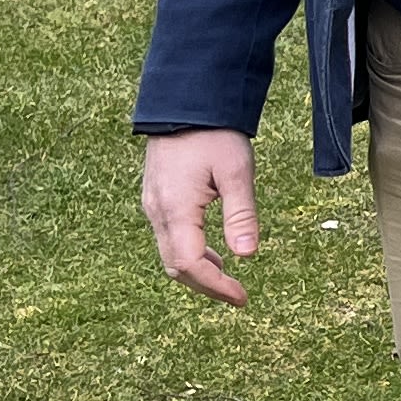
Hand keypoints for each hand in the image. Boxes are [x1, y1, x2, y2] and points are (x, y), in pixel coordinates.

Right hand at [143, 130, 261, 307]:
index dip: (216, 287)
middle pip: (176, 266)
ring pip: (170, 254)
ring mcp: (153, 206)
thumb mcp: (237, 171)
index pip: (191, 264)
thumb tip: (247, 257)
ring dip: (198, 271)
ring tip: (229, 280)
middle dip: (207, 285)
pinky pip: (168, 238)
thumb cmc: (215, 134)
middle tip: (238, 295)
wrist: (186, 103)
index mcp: (176, 209)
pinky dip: (190, 253)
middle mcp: (157, 212)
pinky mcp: (156, 199)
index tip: (243, 298)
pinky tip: (214, 254)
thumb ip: (241, 215)